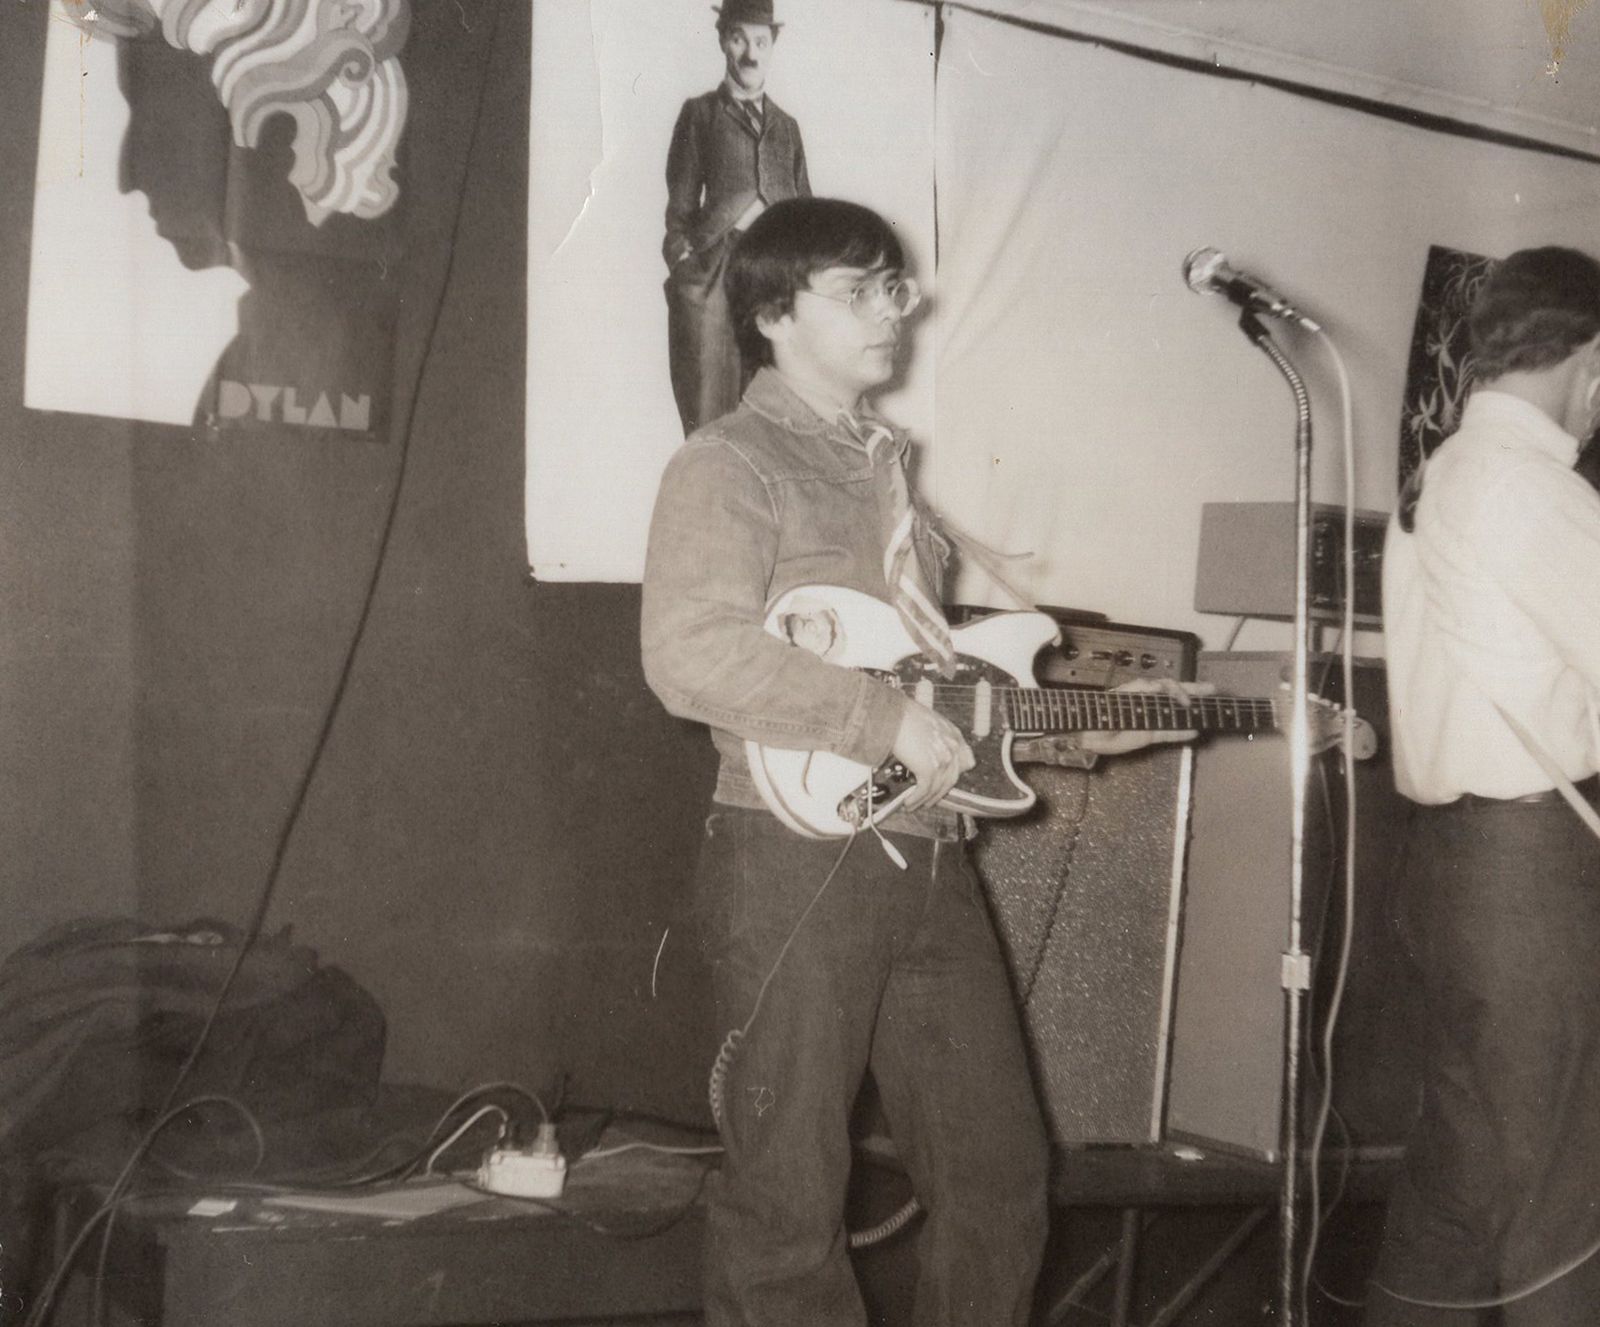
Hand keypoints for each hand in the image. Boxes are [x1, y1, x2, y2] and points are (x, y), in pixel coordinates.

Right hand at [890, 703, 974, 810]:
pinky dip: (916, 799)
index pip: (966, 761)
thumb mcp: (928, 722)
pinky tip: (909, 803)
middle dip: (940, 792)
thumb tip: (926, 751)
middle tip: (931, 799)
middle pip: (952, 778)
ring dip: (926, 800)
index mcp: (954, 734)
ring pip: (938, 788)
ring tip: (916, 804)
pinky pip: (924, 790)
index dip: (955, 773)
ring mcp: (943, 759)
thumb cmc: (902, 714)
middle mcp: (952, 747)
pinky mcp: (929, 769)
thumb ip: (935, 737)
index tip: (947, 781)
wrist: (892, 715)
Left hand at [1077, 679, 1212, 755]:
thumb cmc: (1100, 713)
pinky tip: (1194, 732)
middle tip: (1213, 689)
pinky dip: (1181, 733)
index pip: (1166, 685)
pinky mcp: (1148, 736)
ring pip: (1175, 714)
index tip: (1186, 700)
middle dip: (1194, 691)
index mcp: (1140, 691)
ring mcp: (1149, 719)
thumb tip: (1160, 686)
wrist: (1086, 734)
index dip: (1178, 690)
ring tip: (1208, 710)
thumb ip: (1140, 690)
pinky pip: (1169, 734)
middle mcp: (1147, 703)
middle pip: (1175, 695)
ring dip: (1191, 712)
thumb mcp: (1120, 698)